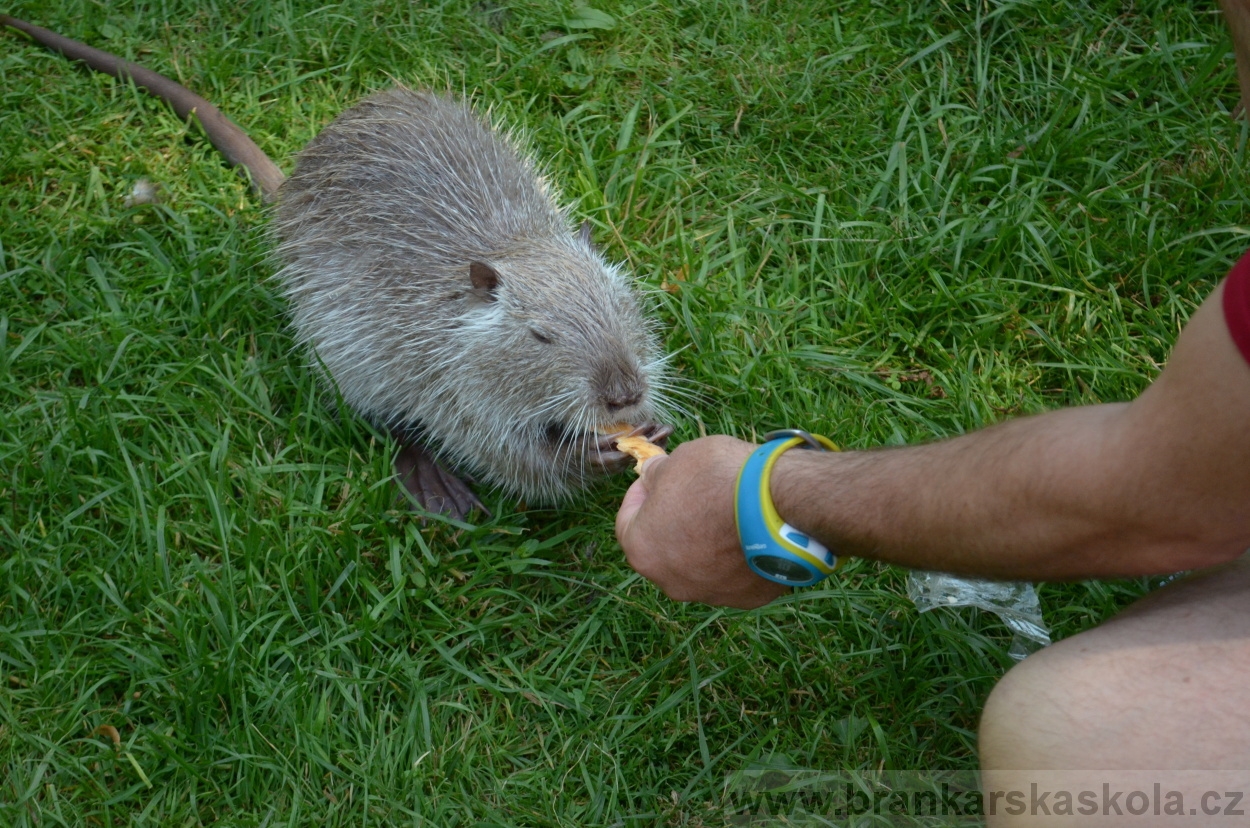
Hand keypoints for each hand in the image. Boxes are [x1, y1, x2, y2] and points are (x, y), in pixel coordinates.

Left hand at [614, 435, 790, 608]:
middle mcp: (671, 582)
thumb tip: (654, 476)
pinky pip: (735, 574)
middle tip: (691, 495)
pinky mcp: (747, 598)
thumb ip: (658, 474)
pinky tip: (750, 529)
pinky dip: (737, 555)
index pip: (626, 521)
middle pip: (663, 548)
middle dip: (672, 521)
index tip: (653, 479)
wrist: (780, 506)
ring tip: (726, 512)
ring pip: (700, 565)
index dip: (639, 495)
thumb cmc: (718, 480)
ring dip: (705, 542)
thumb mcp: (678, 461)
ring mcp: (710, 594)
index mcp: (642, 550)